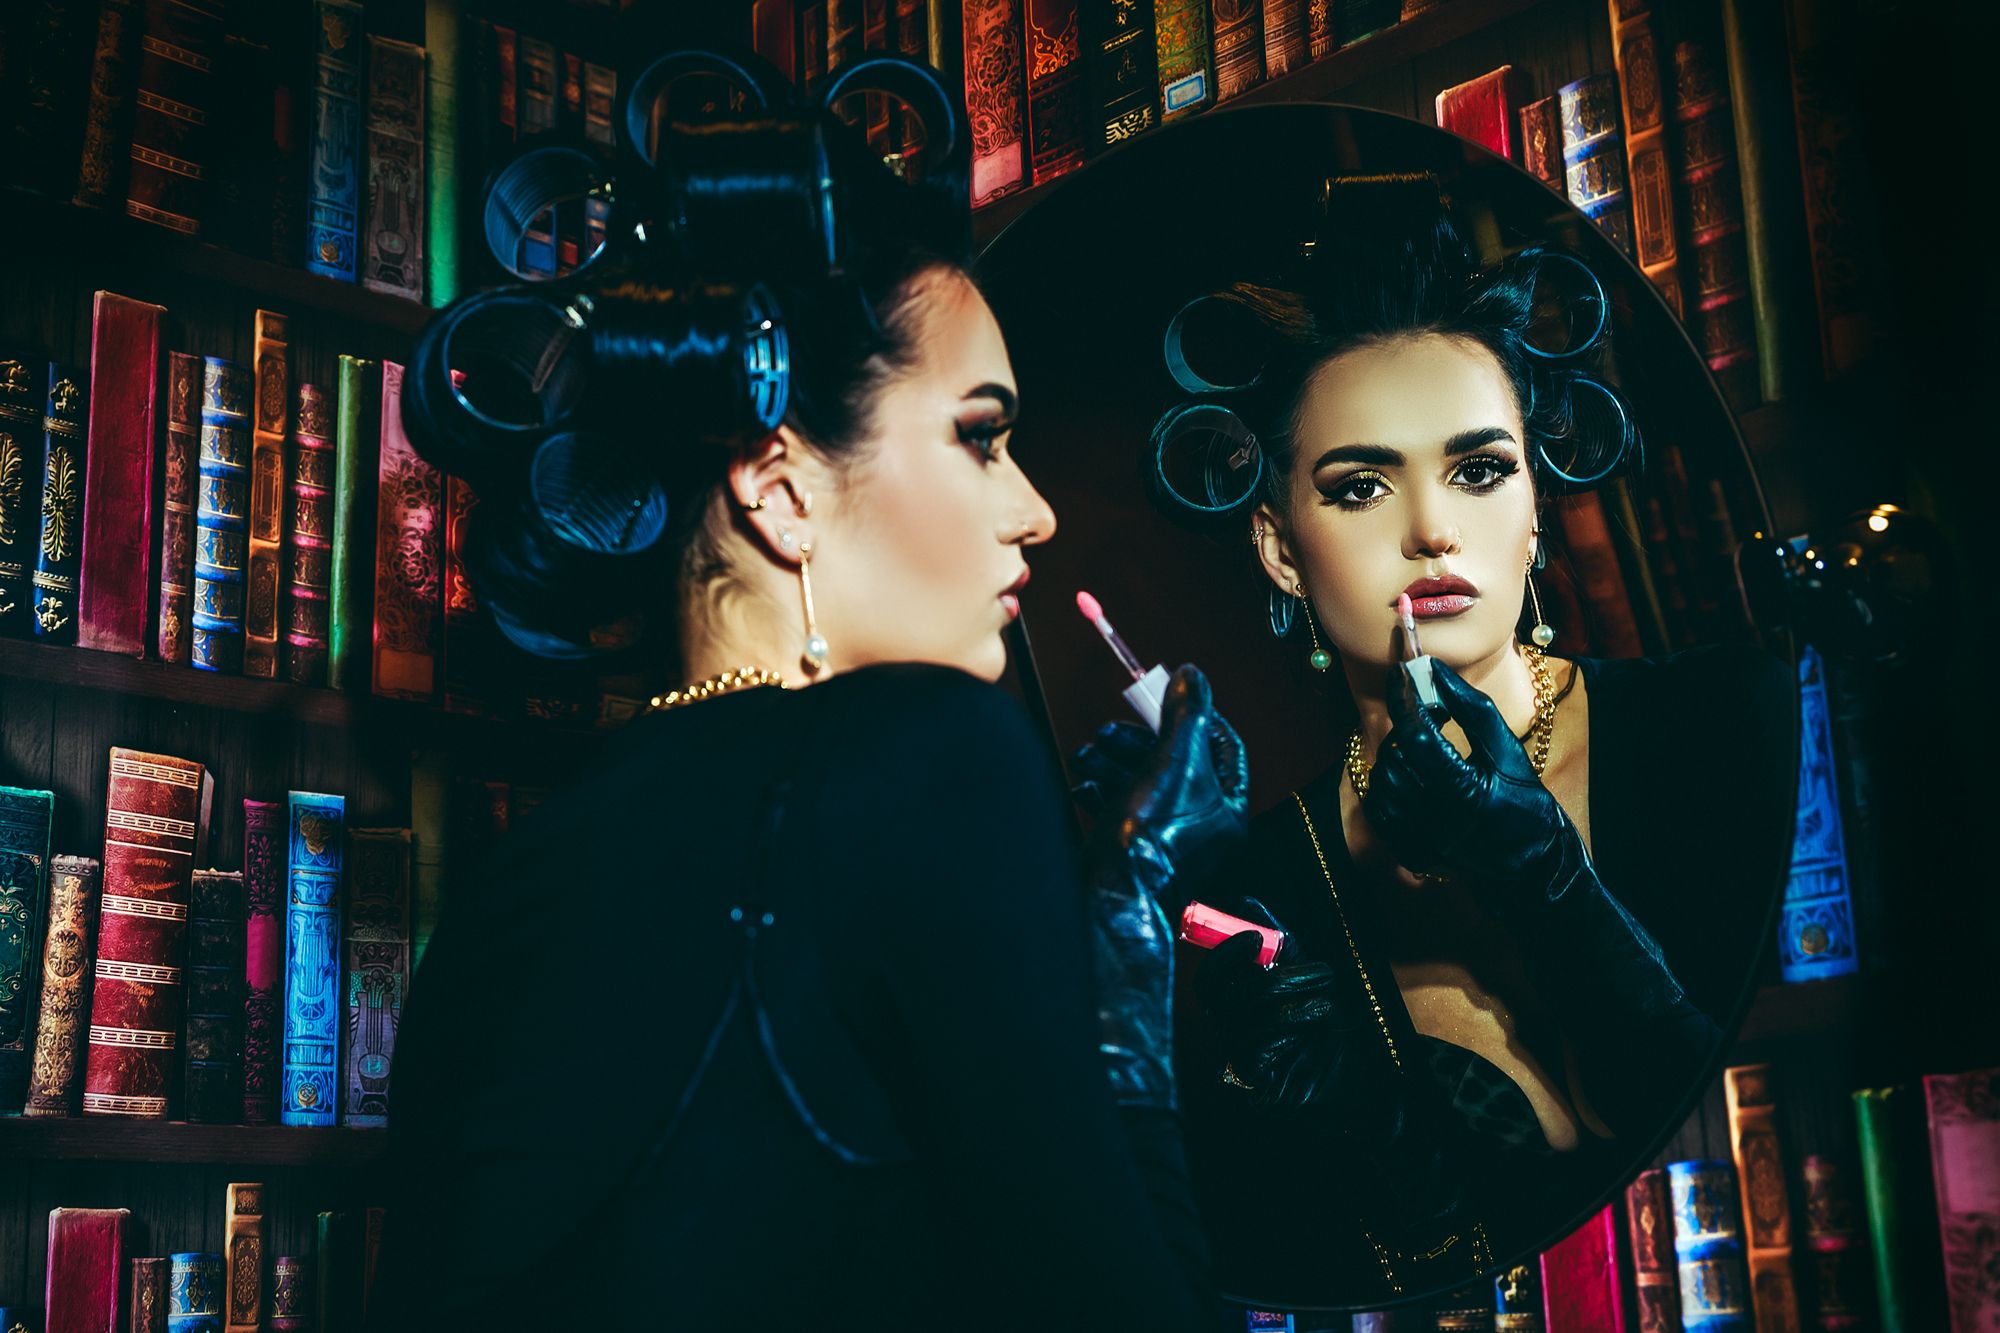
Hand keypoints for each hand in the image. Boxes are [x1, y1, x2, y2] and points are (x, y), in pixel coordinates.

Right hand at [1071, 665, 1250, 913]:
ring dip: (1110, 761)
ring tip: (1088, 754)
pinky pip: (1119, 807)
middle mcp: (1200, 825)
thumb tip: (1193, 676)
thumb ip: (1187, 713)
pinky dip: (1100, 791)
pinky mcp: (1131, 845)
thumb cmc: (1153, 833)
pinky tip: (1084, 785)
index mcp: (1226, 808)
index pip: (1224, 748)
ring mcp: (1163, 836)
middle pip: (1172, 761)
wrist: (1114, 889)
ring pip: (1140, 781)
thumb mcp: (1176, 758)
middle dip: (1136, 740)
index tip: (1169, 700)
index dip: (1197, 717)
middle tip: (1110, 731)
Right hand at [1190, 899, 1406, 1137]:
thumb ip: (1277, 942)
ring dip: (1298, 993)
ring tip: (1327, 994)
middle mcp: (1229, 1036)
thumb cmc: (1324, 1029)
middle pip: (1224, 996)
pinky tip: (1321, 1019)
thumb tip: (1246, 901)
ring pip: (1252, 1012)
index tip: (1258, 936)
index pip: (1207, 982)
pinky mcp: (1254, 1083)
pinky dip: (1300, 1019)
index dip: (1225, 954)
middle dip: (1275, 974)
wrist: (1353, 1080)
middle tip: (1312, 969)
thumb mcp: (1304, 978)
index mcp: (1234, 1010)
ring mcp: (1238, 1062)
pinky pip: (1263, 1041)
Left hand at [1361, 656, 1588, 911]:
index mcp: (1469, 793)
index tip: (1402, 675)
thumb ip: (1472, 710)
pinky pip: (1378, 812)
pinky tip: (1408, 774)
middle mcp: (1439, 821)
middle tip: (1424, 714)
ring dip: (1394, 757)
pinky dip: (1385, 786)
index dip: (1406, 702)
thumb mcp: (1509, 752)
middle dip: (1404, 729)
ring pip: (1382, 786)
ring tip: (1421, 746)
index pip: (1419, 739)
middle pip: (1396, 761)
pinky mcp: (1410, 851)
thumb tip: (1435, 672)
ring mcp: (1421, 840)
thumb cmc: (1527, 805)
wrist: (1532, 868)